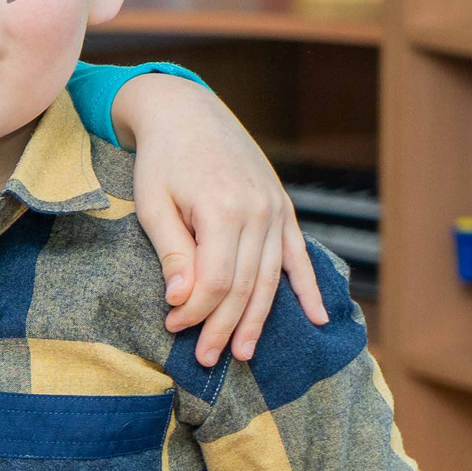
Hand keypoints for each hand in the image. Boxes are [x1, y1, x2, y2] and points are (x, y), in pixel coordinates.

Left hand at [112, 74, 327, 365]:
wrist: (186, 111)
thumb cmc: (161, 159)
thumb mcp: (153, 203)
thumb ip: (172, 251)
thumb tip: (181, 300)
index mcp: (224, 209)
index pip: (218, 281)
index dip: (197, 311)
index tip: (172, 326)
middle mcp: (259, 211)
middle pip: (247, 286)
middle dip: (225, 326)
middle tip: (206, 359)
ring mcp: (276, 210)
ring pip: (272, 278)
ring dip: (258, 319)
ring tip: (243, 352)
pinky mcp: (282, 207)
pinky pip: (298, 255)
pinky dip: (308, 287)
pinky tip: (318, 317)